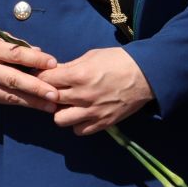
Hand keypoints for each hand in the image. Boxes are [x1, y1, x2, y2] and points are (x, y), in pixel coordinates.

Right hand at [0, 29, 58, 110]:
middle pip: (13, 79)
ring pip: (9, 95)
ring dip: (32, 102)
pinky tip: (34, 105)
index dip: (35, 59)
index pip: (15, 54)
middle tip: (55, 94)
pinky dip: (20, 103)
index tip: (54, 63)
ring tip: (50, 106)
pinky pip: (3, 100)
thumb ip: (14, 44)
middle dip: (36, 88)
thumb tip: (38, 52)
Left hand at [39, 47, 154, 135]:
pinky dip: (77, 123)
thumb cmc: (118, 61)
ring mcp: (92, 112)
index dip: (41, 77)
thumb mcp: (92, 56)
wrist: (145, 75)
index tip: (43, 76)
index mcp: (78, 75)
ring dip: (60, 111)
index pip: (45, 80)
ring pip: (60, 120)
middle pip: (50, 100)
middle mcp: (82, 95)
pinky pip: (79, 130)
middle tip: (54, 90)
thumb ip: (70, 66)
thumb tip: (53, 72)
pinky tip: (81, 114)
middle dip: (48, 94)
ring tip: (68, 104)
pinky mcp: (102, 123)